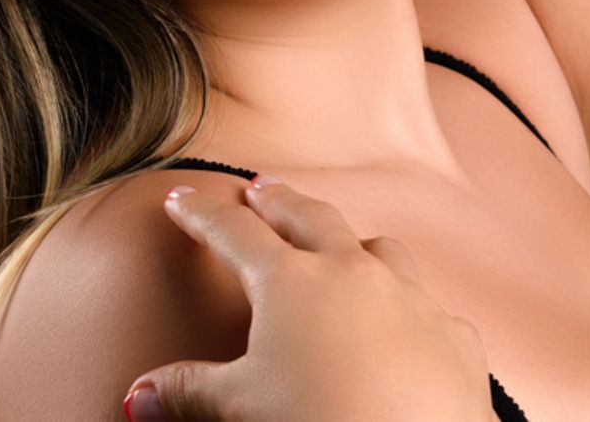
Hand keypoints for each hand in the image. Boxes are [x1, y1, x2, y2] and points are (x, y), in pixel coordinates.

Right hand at [122, 177, 491, 421]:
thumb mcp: (241, 408)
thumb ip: (189, 391)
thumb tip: (136, 397)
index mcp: (291, 281)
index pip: (233, 233)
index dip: (201, 214)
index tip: (181, 198)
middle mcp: (353, 273)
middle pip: (307, 218)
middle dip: (278, 202)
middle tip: (259, 190)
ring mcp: (411, 298)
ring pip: (379, 249)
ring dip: (351, 243)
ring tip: (337, 244)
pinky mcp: (453, 336)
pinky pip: (426, 305)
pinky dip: (406, 305)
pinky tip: (403, 322)